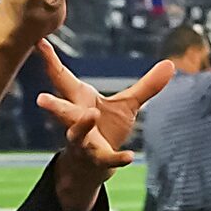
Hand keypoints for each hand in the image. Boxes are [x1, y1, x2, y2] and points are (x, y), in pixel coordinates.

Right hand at [37, 49, 173, 210]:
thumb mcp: (127, 105)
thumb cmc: (106, 129)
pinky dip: (117, 158)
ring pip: (78, 134)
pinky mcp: (98, 159)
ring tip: (89, 115)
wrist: (93, 168)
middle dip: (52, 104)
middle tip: (41, 98)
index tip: (39, 42)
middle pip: (63, 110)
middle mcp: (75, 120)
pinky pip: (107, 158)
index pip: (61, 78)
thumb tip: (170, 64)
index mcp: (78, 101)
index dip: (50, 60)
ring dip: (81, 125)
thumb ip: (147, 86)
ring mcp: (84, 142)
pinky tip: (129, 157)